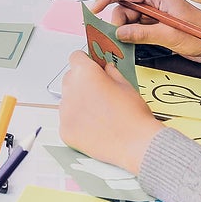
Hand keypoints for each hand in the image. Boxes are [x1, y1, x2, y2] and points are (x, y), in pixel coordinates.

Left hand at [59, 51, 163, 174]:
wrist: (135, 144)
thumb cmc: (133, 114)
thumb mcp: (126, 85)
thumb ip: (111, 73)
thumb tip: (106, 69)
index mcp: (85, 72)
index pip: (76, 57)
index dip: (86, 62)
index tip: (93, 68)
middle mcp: (70, 89)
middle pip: (70, 78)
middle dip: (82, 82)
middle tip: (100, 94)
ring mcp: (65, 111)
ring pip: (68, 100)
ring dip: (79, 103)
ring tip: (100, 114)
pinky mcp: (64, 130)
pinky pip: (68, 120)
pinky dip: (78, 123)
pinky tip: (95, 128)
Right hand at [90, 0, 200, 63]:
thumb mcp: (171, 35)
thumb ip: (143, 33)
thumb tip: (119, 33)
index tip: (94, 9)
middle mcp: (154, 3)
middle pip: (124, 6)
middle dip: (117, 21)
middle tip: (117, 38)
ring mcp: (156, 15)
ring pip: (129, 19)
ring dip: (124, 30)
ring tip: (124, 44)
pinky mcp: (158, 27)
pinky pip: (137, 28)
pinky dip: (132, 36)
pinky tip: (131, 45)